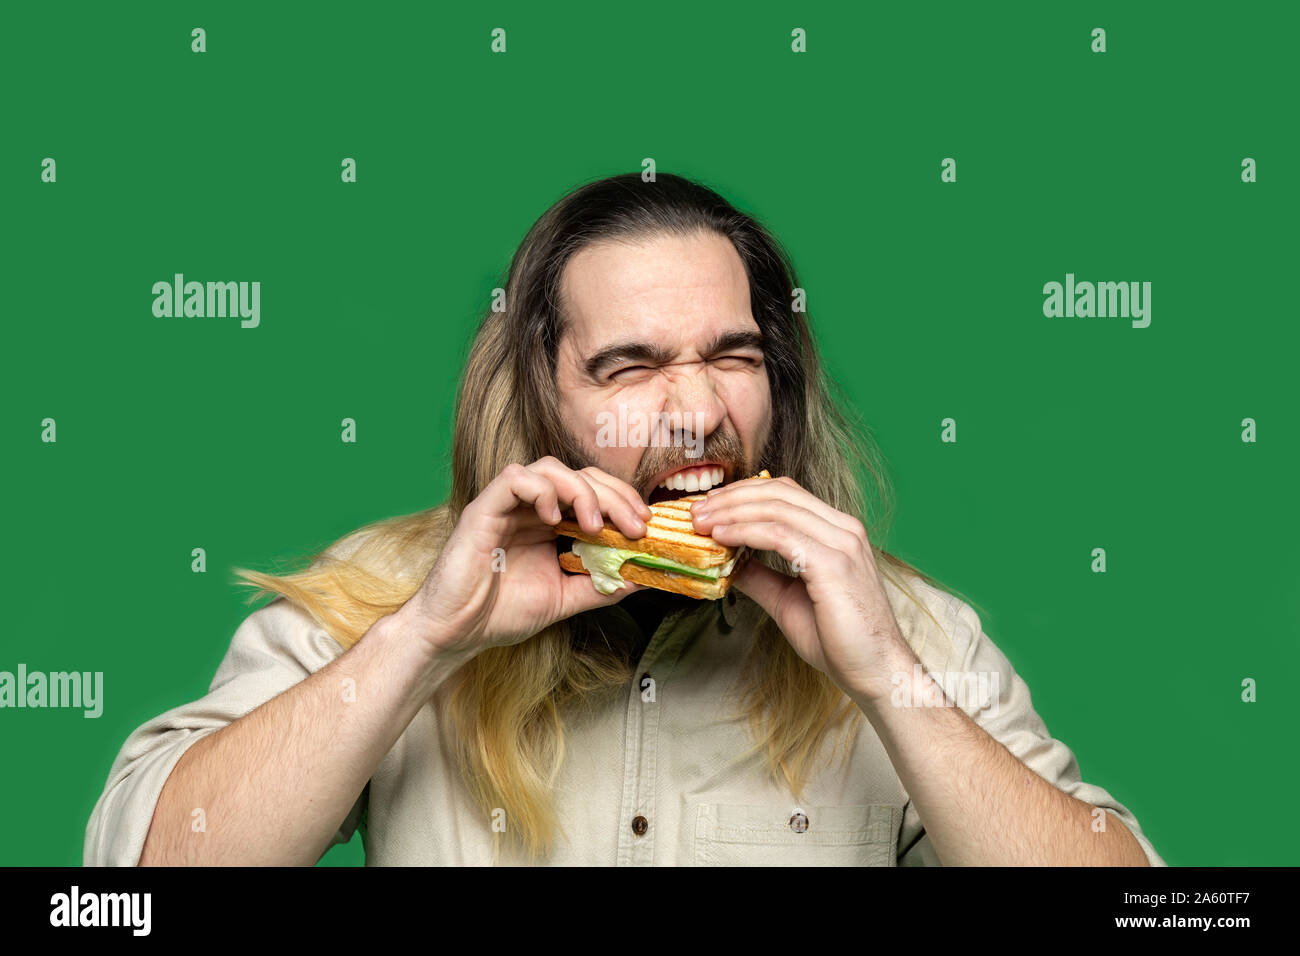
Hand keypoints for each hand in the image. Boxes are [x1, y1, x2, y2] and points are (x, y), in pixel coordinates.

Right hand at [398, 457, 651, 660]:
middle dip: (614, 495)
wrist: (455, 632)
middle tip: (635, 525)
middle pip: (580, 475)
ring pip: (550, 467)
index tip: (646, 525)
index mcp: (551, 523)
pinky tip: (555, 518)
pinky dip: (541, 490)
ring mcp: (507, 505)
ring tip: (594, 525)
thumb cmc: (501, 613)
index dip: (623, 500)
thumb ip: (601, 585)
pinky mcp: (483, 510)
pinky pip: (514, 479)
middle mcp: (531, 507)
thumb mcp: (565, 599)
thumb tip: (643, 576)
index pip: (594, 491)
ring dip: (582, 490)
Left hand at [689, 475, 913, 699]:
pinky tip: (721, 538)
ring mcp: (842, 543)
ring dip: (730, 512)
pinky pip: (780, 535)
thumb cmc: (840, 641)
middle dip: (730, 498)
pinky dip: (745, 531)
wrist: (876, 673)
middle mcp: (843, 529)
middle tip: (695, 512)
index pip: (785, 493)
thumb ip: (761, 576)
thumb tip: (728, 562)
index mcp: (837, 532)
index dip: (742, 494)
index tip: (708, 508)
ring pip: (776, 508)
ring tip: (700, 523)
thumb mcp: (788, 600)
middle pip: (778, 492)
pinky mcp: (834, 564)